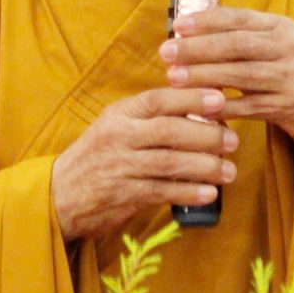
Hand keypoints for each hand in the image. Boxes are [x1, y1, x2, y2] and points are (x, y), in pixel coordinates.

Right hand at [51, 88, 238, 240]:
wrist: (61, 192)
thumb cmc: (100, 153)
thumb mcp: (118, 124)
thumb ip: (151, 115)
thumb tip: (200, 106)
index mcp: (121, 113)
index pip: (159, 100)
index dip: (192, 98)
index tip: (220, 99)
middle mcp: (120, 136)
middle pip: (169, 131)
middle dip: (206, 136)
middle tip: (233, 141)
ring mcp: (121, 166)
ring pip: (169, 163)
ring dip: (204, 167)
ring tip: (229, 170)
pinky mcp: (123, 194)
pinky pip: (162, 192)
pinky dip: (188, 192)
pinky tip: (209, 193)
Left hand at [160, 8, 293, 145]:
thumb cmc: (287, 63)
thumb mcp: (273, 39)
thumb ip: (240, 32)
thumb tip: (188, 31)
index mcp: (280, 26)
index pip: (239, 18)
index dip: (206, 21)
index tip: (178, 26)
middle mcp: (287, 48)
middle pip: (238, 45)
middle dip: (199, 48)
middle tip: (167, 53)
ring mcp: (290, 78)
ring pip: (242, 75)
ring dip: (205, 76)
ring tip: (174, 78)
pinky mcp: (288, 106)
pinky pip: (250, 108)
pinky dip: (223, 107)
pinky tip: (198, 107)